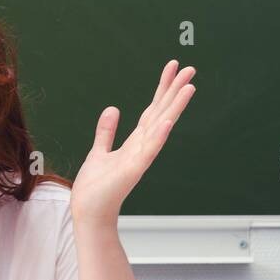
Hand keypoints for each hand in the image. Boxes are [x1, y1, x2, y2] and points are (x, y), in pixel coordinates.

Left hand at [70, 60, 195, 224]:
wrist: (89, 213)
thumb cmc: (95, 188)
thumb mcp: (98, 152)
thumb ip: (107, 132)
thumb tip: (113, 109)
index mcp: (135, 142)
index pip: (153, 109)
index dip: (163, 88)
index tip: (173, 66)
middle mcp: (142, 148)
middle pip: (162, 113)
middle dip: (175, 91)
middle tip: (191, 68)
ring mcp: (140, 159)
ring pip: (161, 128)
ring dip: (174, 108)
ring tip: (189, 87)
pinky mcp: (132, 171)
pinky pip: (148, 151)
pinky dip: (158, 136)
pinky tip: (167, 121)